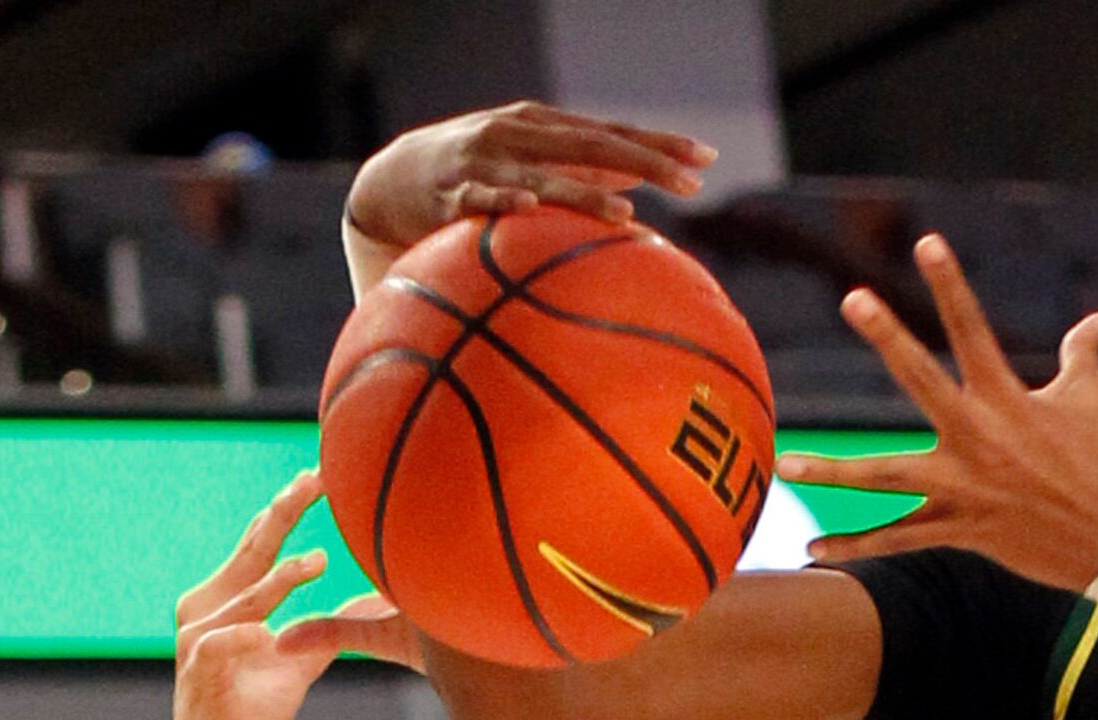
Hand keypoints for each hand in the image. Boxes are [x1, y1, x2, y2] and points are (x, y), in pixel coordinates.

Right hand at [171, 475, 344, 719]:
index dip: (286, 510)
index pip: (259, 545)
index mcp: (226, 601)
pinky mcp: (198, 671)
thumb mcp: (299, 666)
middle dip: (281, 514)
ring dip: (280, 579)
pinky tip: (268, 632)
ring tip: (320, 562)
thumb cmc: (252, 712)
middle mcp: (206, 609)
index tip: (318, 477)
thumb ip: (328, 633)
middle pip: (248, 552)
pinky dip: (246, 636)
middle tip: (315, 481)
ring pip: (243, 597)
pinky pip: (221, 645)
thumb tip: (369, 607)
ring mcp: (199, 638)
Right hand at [346, 99, 716, 251]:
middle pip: (593, 147)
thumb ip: (582, 172)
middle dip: (645, 163)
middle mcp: (522, 135)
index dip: (660, 144)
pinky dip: (505, 202)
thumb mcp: (533, 165)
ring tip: (624, 214)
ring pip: (544, 177)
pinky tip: (528, 209)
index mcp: (546, 128)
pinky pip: (482, 198)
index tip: (707, 158)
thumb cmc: (478, 176)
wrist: (390, 183)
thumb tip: (639, 185)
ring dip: (584, 193)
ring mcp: (487, 161)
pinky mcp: (452, 192)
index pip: (614, 134)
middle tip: (691, 183)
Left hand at [775, 234, 1097, 591]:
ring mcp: (964, 487)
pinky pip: (897, 539)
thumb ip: (1082, 354)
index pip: (974, 329)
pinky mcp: (960, 530)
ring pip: (886, 478)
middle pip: (923, 381)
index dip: (951, 284)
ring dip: (833, 473)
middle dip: (889, 337)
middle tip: (853, 296)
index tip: (926, 240)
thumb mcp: (1092, 402)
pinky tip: (813, 551)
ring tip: (786, 465)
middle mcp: (979, 438)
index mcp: (1008, 399)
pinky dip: (856, 547)